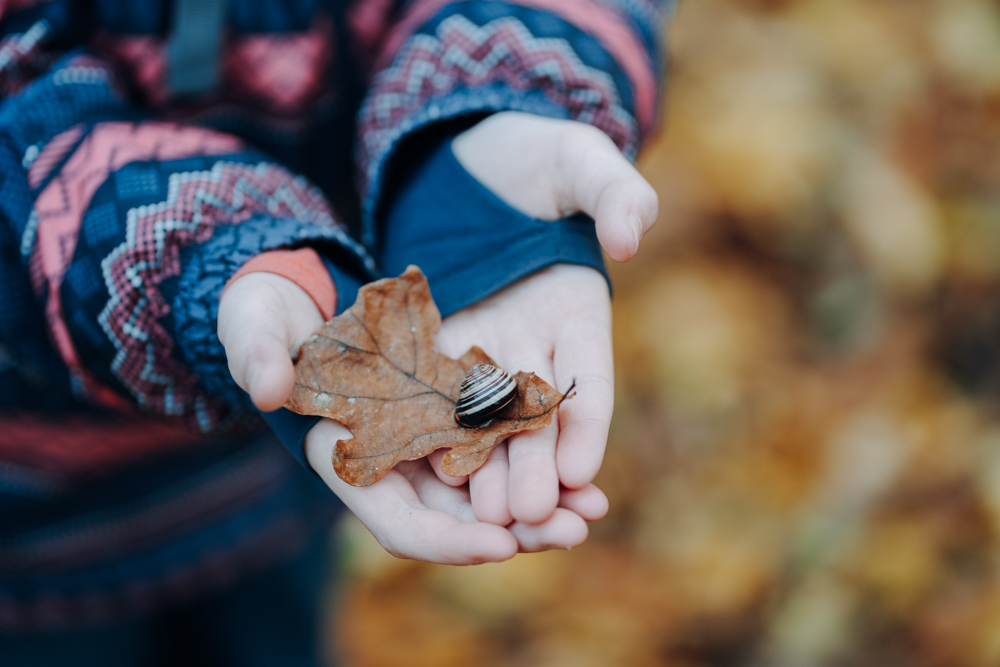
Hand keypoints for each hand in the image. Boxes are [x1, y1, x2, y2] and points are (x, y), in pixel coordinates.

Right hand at [218, 272, 565, 562]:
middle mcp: (388, 468)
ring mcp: (423, 449)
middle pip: (456, 522)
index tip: (499, 546)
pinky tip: (582, 473)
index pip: (395, 521)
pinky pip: (500, 455)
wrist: (303, 299)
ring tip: (590, 511)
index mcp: (341, 460)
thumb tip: (267, 385)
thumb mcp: (254, 321)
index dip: (446, 541)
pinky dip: (539, 466)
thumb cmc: (269, 313)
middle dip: (513, 534)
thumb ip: (254, 349)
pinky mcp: (452, 421)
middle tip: (570, 532)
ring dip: (539, 509)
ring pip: (488, 497)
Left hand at [424, 112, 657, 536]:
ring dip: (490, 470)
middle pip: (538, 417)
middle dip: (537, 468)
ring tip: (485, 517)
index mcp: (578, 312)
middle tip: (530, 517)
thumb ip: (614, 193)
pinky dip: (437, 434)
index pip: (589, 382)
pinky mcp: (434, 341)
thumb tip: (631, 235)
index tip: (584, 472)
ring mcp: (482, 346)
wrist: (466, 156)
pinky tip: (430, 472)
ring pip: (488, 422)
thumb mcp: (579, 160)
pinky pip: (435, 394)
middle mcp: (532, 343)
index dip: (588, 426)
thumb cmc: (533, 152)